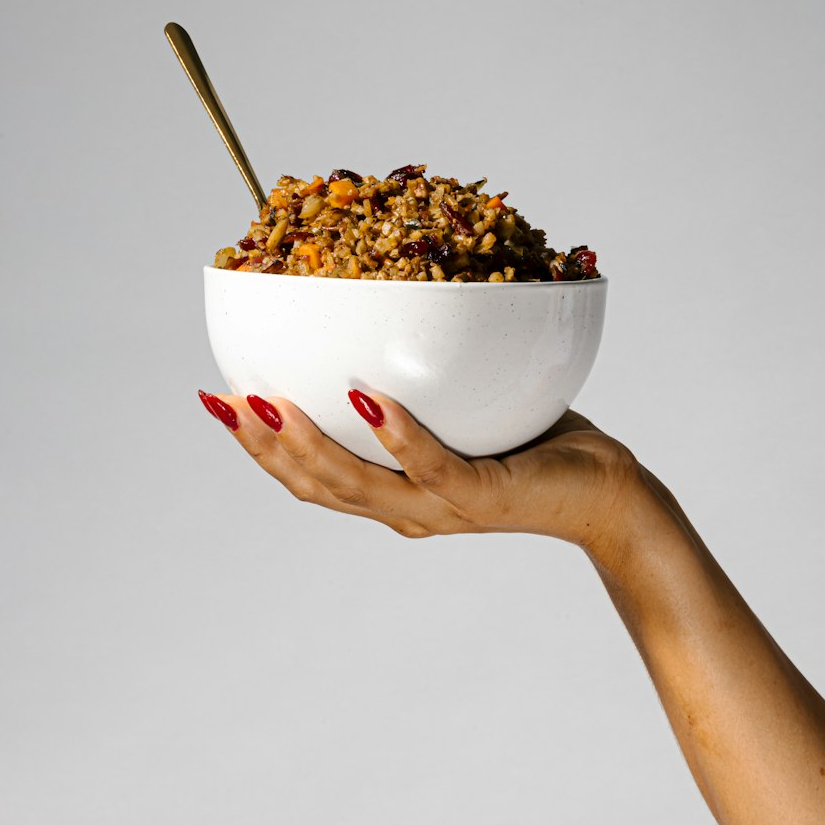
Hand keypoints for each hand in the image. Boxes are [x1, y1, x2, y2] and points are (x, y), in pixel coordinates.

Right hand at [198, 389, 644, 561]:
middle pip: (315, 486)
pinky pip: (431, 464)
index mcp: (392, 494)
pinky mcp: (482, 495)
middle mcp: (408, 510)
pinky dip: (396, 432)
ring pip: (357, 484)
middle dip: (262, 446)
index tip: (219, 399)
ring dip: (309, 444)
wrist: (605, 494)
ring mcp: (442, 508)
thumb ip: (421, 384)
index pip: (309, 478)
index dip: (258, 445)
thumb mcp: (464, 409)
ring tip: (270, 403)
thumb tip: (382, 314)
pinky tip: (369, 397)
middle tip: (223, 398)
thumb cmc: (537, 443)